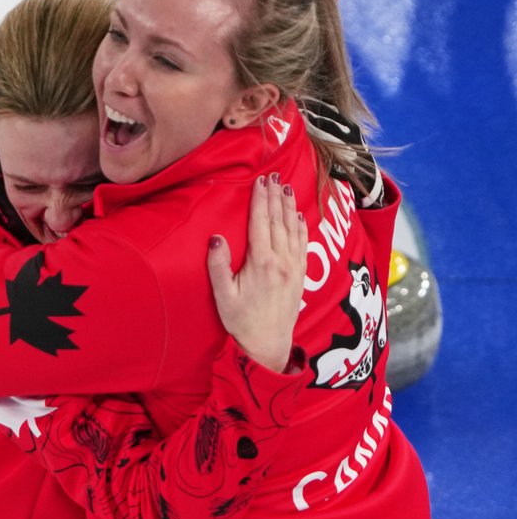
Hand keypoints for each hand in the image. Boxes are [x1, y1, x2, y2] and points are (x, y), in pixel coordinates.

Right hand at [207, 174, 308, 371]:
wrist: (268, 344)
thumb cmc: (241, 320)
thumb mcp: (222, 295)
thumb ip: (218, 266)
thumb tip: (216, 238)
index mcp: (260, 262)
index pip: (260, 223)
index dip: (260, 199)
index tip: (260, 181)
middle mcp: (280, 261)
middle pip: (278, 220)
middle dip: (275, 196)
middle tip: (274, 175)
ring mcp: (293, 267)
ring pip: (292, 229)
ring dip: (288, 206)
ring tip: (286, 187)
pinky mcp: (299, 274)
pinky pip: (302, 244)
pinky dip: (301, 226)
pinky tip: (298, 215)